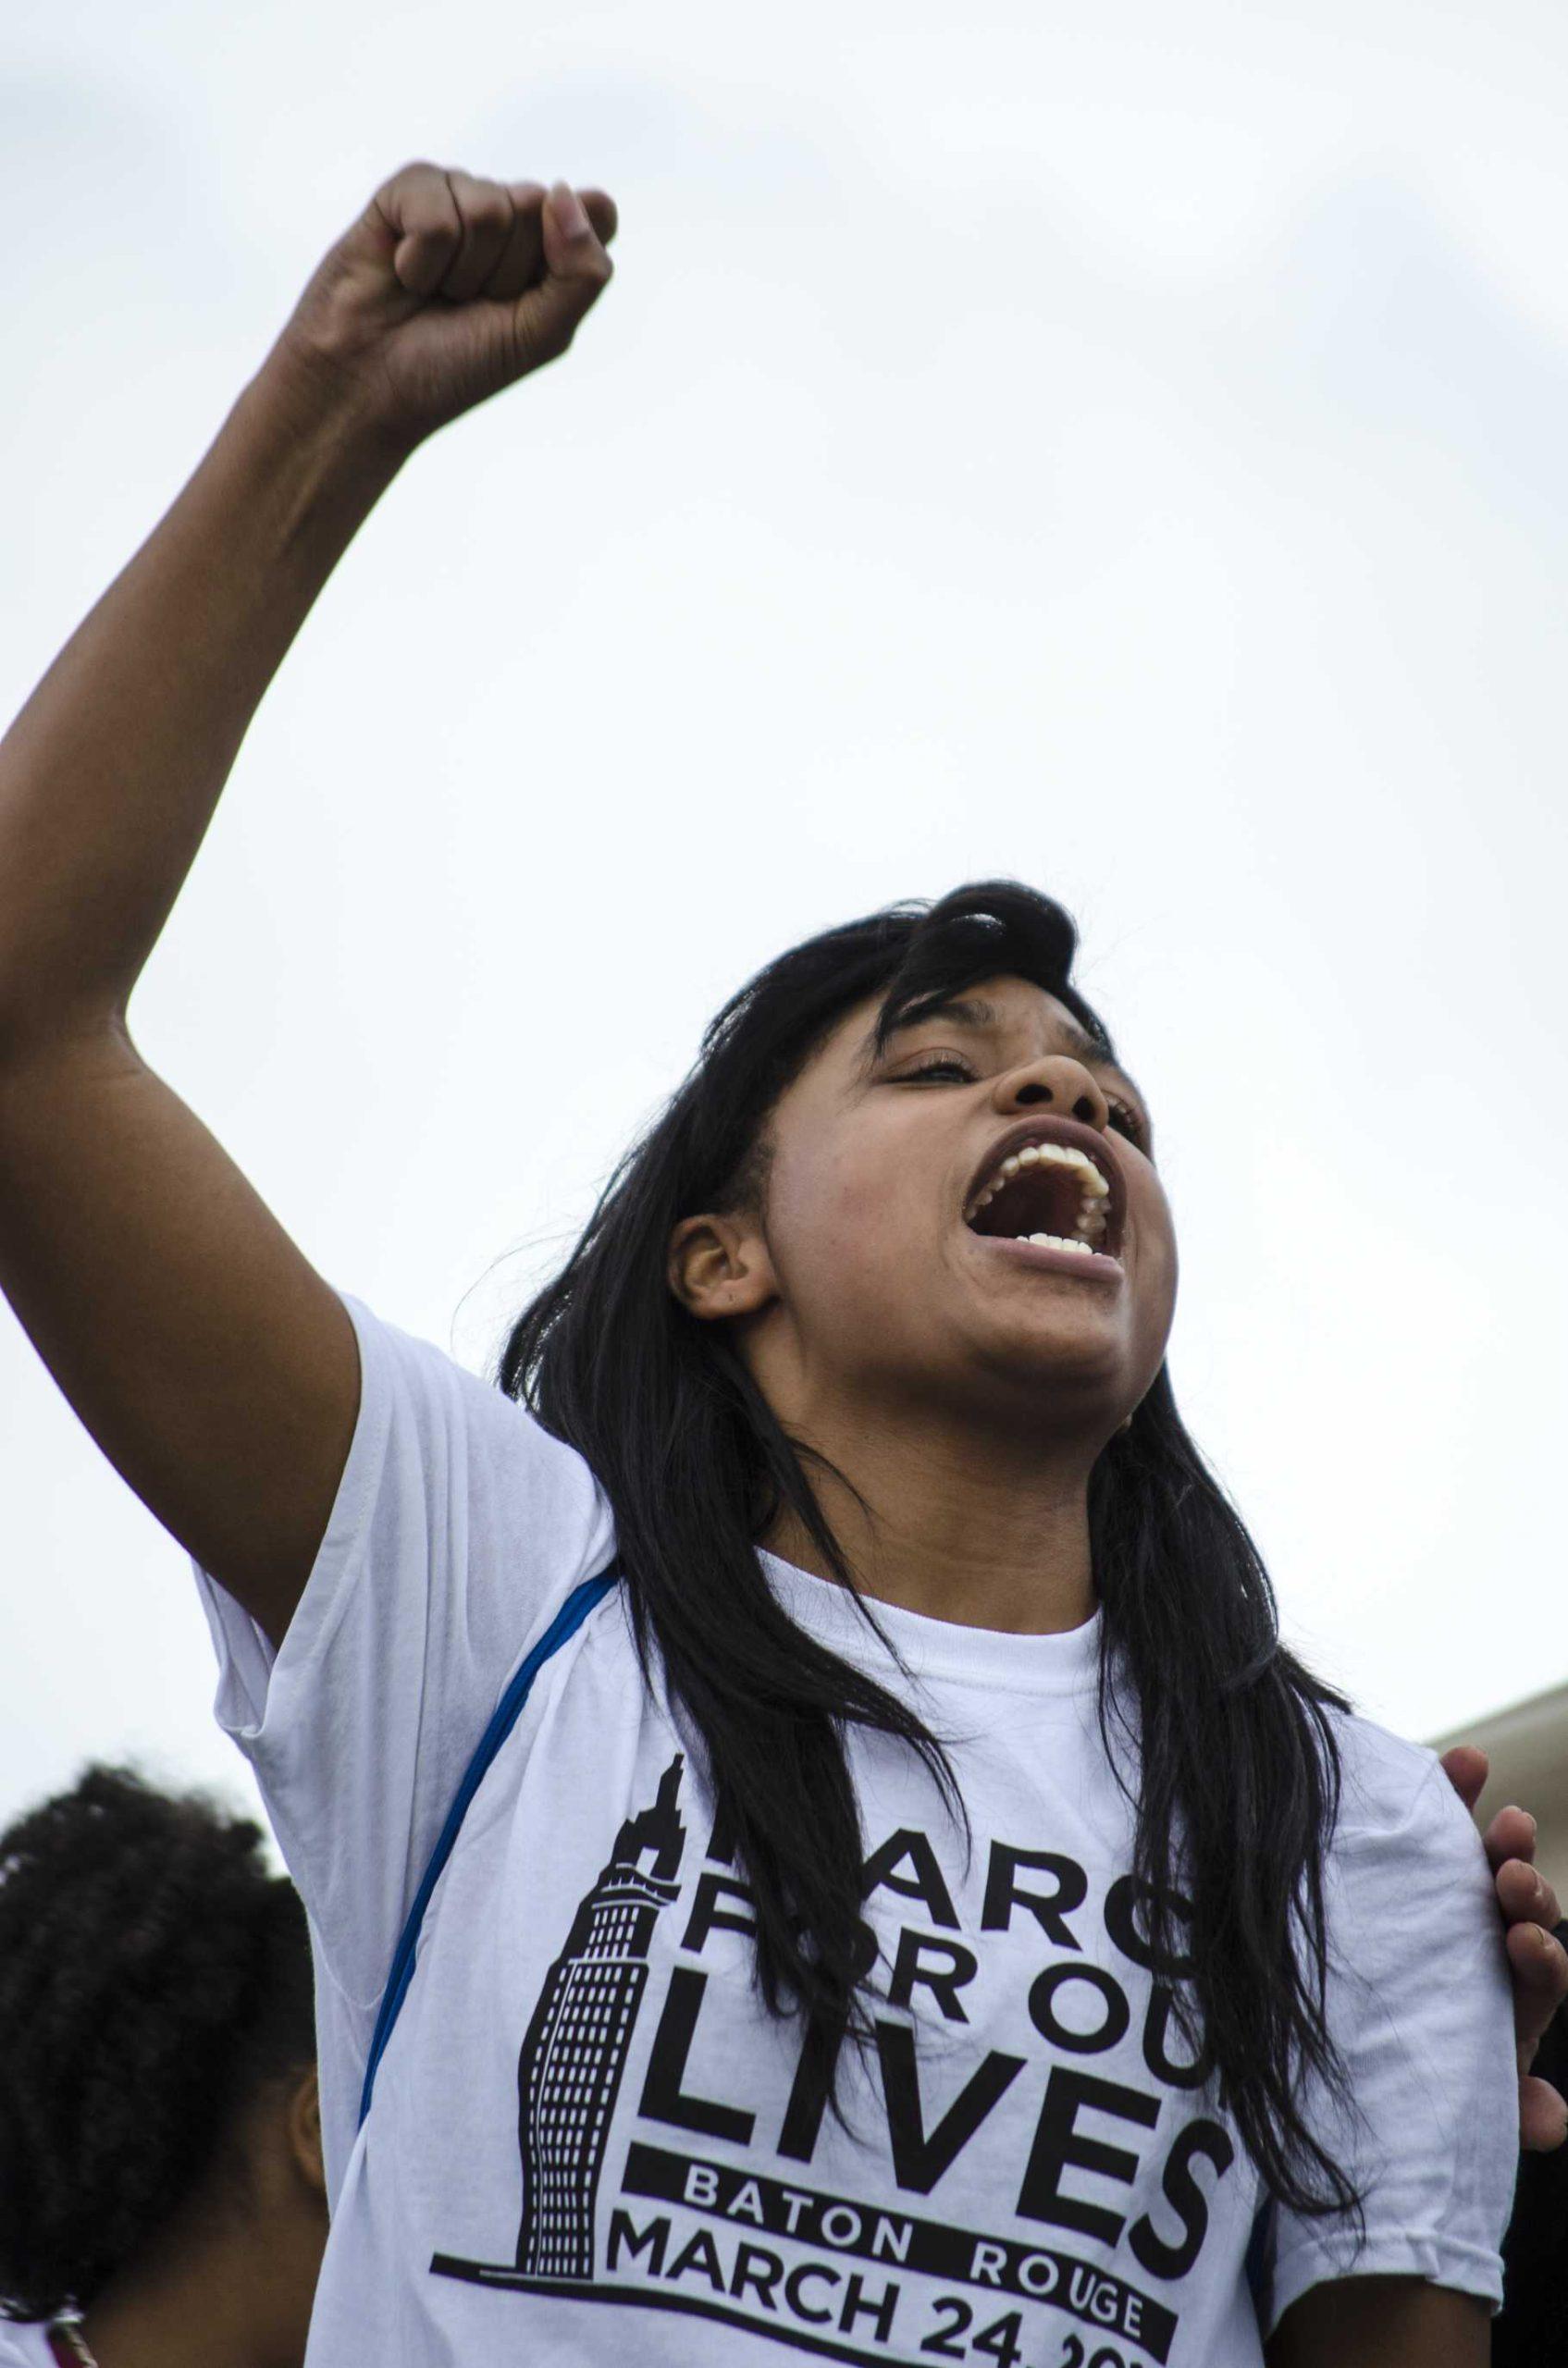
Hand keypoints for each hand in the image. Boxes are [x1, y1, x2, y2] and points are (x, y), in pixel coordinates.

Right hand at [268, 163, 616, 450]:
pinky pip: (437, 208)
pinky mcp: (409, 190)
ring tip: (434, 293)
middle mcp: (510, 216)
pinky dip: (421, 258)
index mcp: (552, 249)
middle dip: (507, 273)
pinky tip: (402, 273)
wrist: (369, 384)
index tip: (530, 300)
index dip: (569, 252)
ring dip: (462, 271)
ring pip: (490, 207)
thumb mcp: (540, 335)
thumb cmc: (456, 367)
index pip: (598, 213)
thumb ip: (581, 273)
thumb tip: (562, 191)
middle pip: (542, 207)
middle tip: (470, 305)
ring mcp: (459, 196)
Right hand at [1441, 1744, 1567, 2150]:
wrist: (1327, 2024)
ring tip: (1509, 1820)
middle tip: (1509, 1875)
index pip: (1540, 1975)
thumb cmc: (1403, 2063)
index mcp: (1505, 1998)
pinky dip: (1457, 1787)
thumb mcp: (1451, 2088)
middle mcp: (1488, 1942)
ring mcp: (1454, 1895)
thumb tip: (1554, 2118)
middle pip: (1525, 1911)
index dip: (1540, 1955)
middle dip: (1528, 1891)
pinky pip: (1442, 1815)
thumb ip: (1501, 2104)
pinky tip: (1467, 1761)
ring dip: (1504, 1840)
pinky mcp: (1416, 1855)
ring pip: (1491, 1860)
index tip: (1523, 1941)